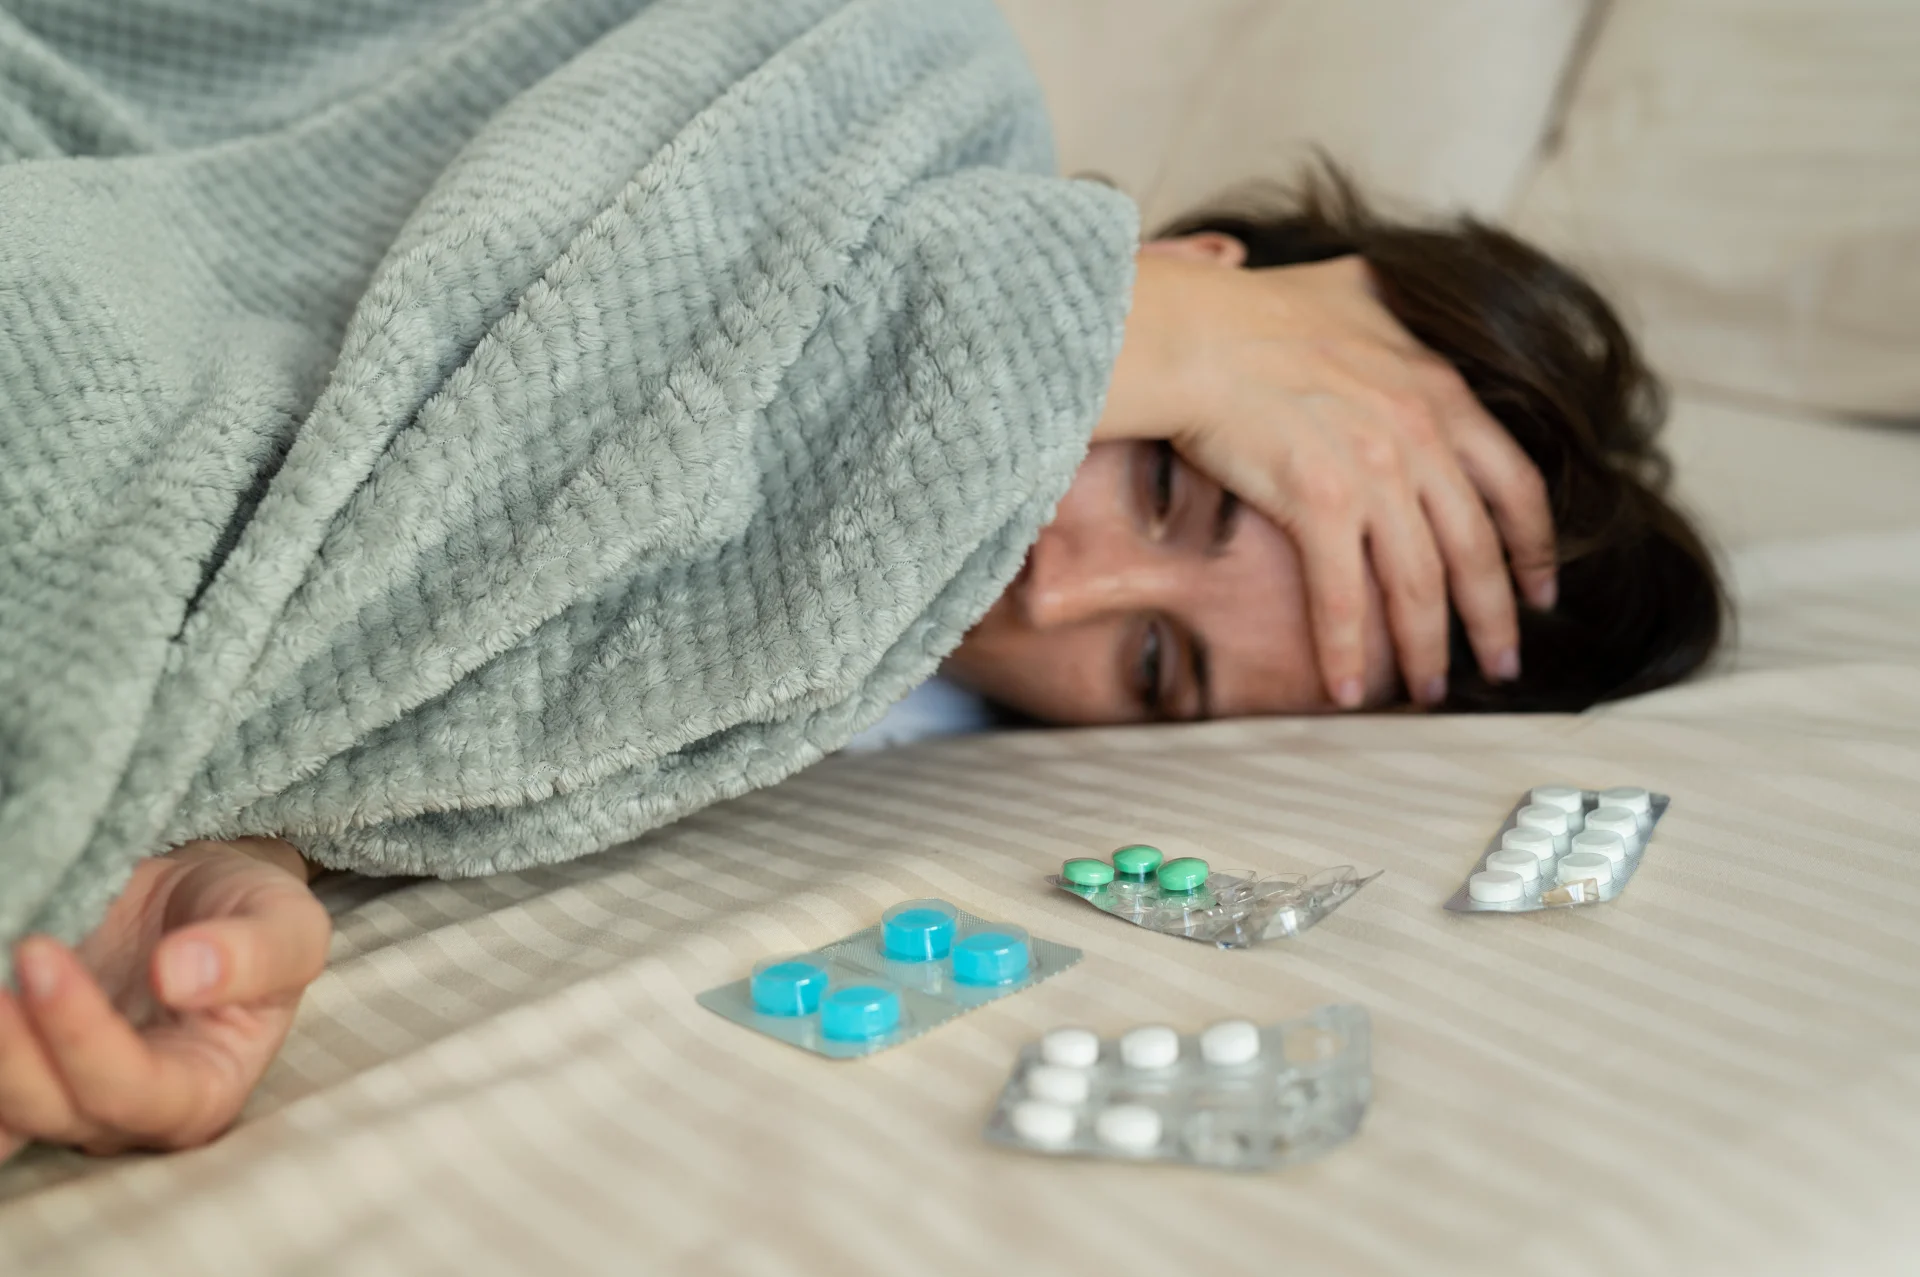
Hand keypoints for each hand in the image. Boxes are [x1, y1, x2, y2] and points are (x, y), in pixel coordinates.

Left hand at [0, 837, 328, 1161]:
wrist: (197, 899)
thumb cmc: (250, 918)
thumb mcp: (287, 923)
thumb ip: (256, 953)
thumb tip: (179, 975)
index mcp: (205, 1090)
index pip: (135, 1092)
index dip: (82, 1038)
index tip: (42, 955)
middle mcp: (125, 1112)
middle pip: (50, 1108)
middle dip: (12, 1046)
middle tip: (7, 953)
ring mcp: (64, 1095)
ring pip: (2, 1110)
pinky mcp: (22, 1068)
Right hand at [1099, 248, 1555, 706]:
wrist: (1197, 331)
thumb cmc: (1259, 309)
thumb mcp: (1355, 291)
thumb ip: (1387, 307)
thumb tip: (1379, 295)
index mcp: (1440, 391)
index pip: (1516, 483)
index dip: (1533, 546)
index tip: (1541, 589)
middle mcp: (1422, 436)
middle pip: (1478, 548)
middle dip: (1495, 617)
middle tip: (1503, 665)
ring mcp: (1376, 472)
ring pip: (1421, 582)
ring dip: (1427, 648)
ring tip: (1430, 690)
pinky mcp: (1320, 502)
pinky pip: (1344, 595)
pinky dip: (1346, 649)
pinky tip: (1344, 689)